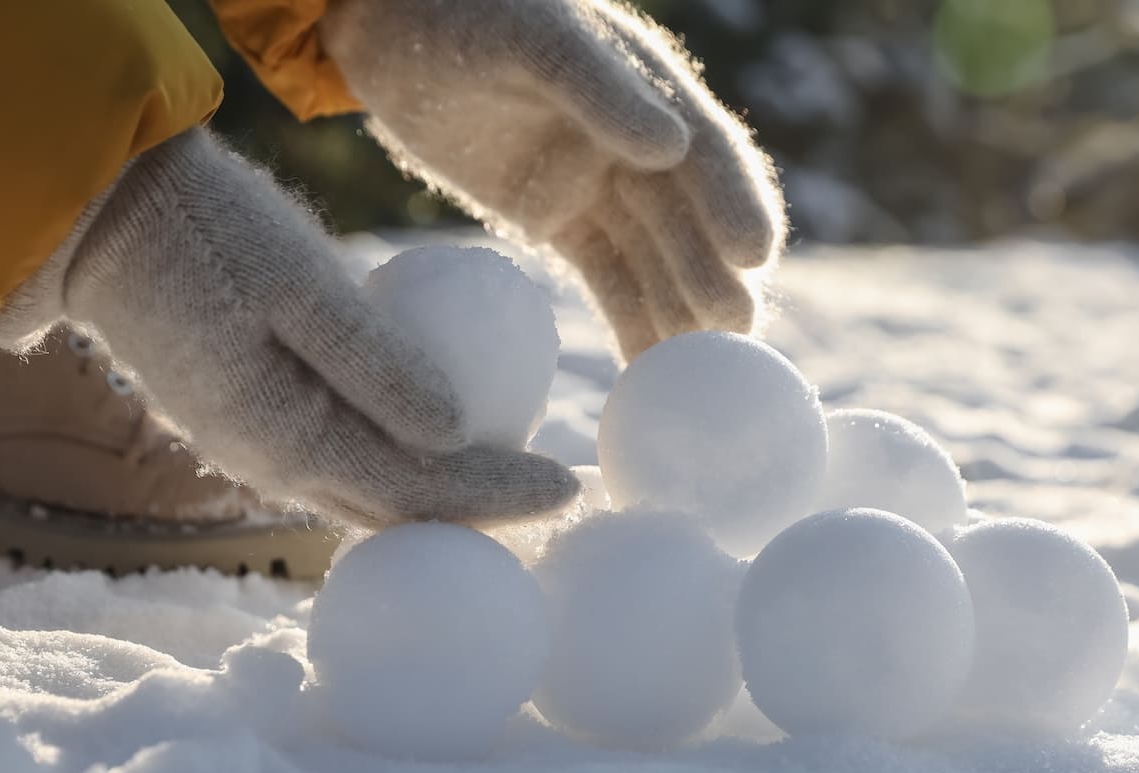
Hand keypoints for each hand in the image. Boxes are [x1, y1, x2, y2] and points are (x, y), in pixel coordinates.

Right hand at [0, 129, 577, 528]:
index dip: (501, 494)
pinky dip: (391, 464)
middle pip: (397, 512)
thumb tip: (458, 435)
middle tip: (552, 499)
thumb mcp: (302, 283)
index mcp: (290, 442)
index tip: (571, 486)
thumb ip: (377, 363)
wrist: (100, 217)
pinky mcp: (242, 421)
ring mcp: (252, 449)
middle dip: (477, 513)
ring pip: (364, 495)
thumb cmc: (207, 233)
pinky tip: (430, 440)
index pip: (422, 492)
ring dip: (434, 497)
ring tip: (505, 478)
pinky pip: (335, 462)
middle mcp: (272, 466)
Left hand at [322, 0, 787, 358]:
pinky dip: (632, 321)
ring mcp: (598, 183)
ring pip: (653, 257)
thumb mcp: (528, 41)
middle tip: (733, 333)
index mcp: (646, 84)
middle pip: (688, 218)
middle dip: (712, 274)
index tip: (754, 254)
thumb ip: (598, 90)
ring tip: (698, 370)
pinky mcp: (557, 219)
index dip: (735, 202)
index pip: (706, 151)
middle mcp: (636, 138)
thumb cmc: (458, 11)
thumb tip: (671, 149)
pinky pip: (608, 277)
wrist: (384, 28)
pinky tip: (649, 368)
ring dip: (680, 310)